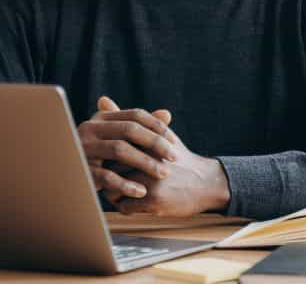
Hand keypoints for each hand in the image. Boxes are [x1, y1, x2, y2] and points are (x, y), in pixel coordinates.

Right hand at [79, 96, 177, 198]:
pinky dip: (125, 184)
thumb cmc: (101, 158)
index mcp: (102, 118)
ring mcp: (83, 148)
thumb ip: (142, 127)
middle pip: (129, 129)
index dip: (157, 127)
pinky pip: (106, 176)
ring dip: (145, 162)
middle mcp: (90, 128)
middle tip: (174, 157)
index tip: (175, 142)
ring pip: (119, 150)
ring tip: (163, 173)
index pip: (135, 115)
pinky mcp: (81, 170)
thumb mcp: (119, 140)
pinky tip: (142, 192)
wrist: (68, 179)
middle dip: (155, 143)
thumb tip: (167, 113)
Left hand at [104, 130, 231, 217]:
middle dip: (107, 175)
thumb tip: (101, 99)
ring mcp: (151, 181)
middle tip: (110, 178)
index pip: (114, 149)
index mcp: (149, 142)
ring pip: (113, 189)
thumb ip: (127, 119)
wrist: (205, 182)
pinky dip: (124, 205)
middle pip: (110, 169)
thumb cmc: (178, 157)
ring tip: (121, 189)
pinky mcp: (154, 201)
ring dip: (113, 192)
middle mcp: (149, 160)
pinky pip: (124, 207)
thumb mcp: (159, 134)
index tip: (109, 161)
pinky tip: (132, 201)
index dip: (107, 157)